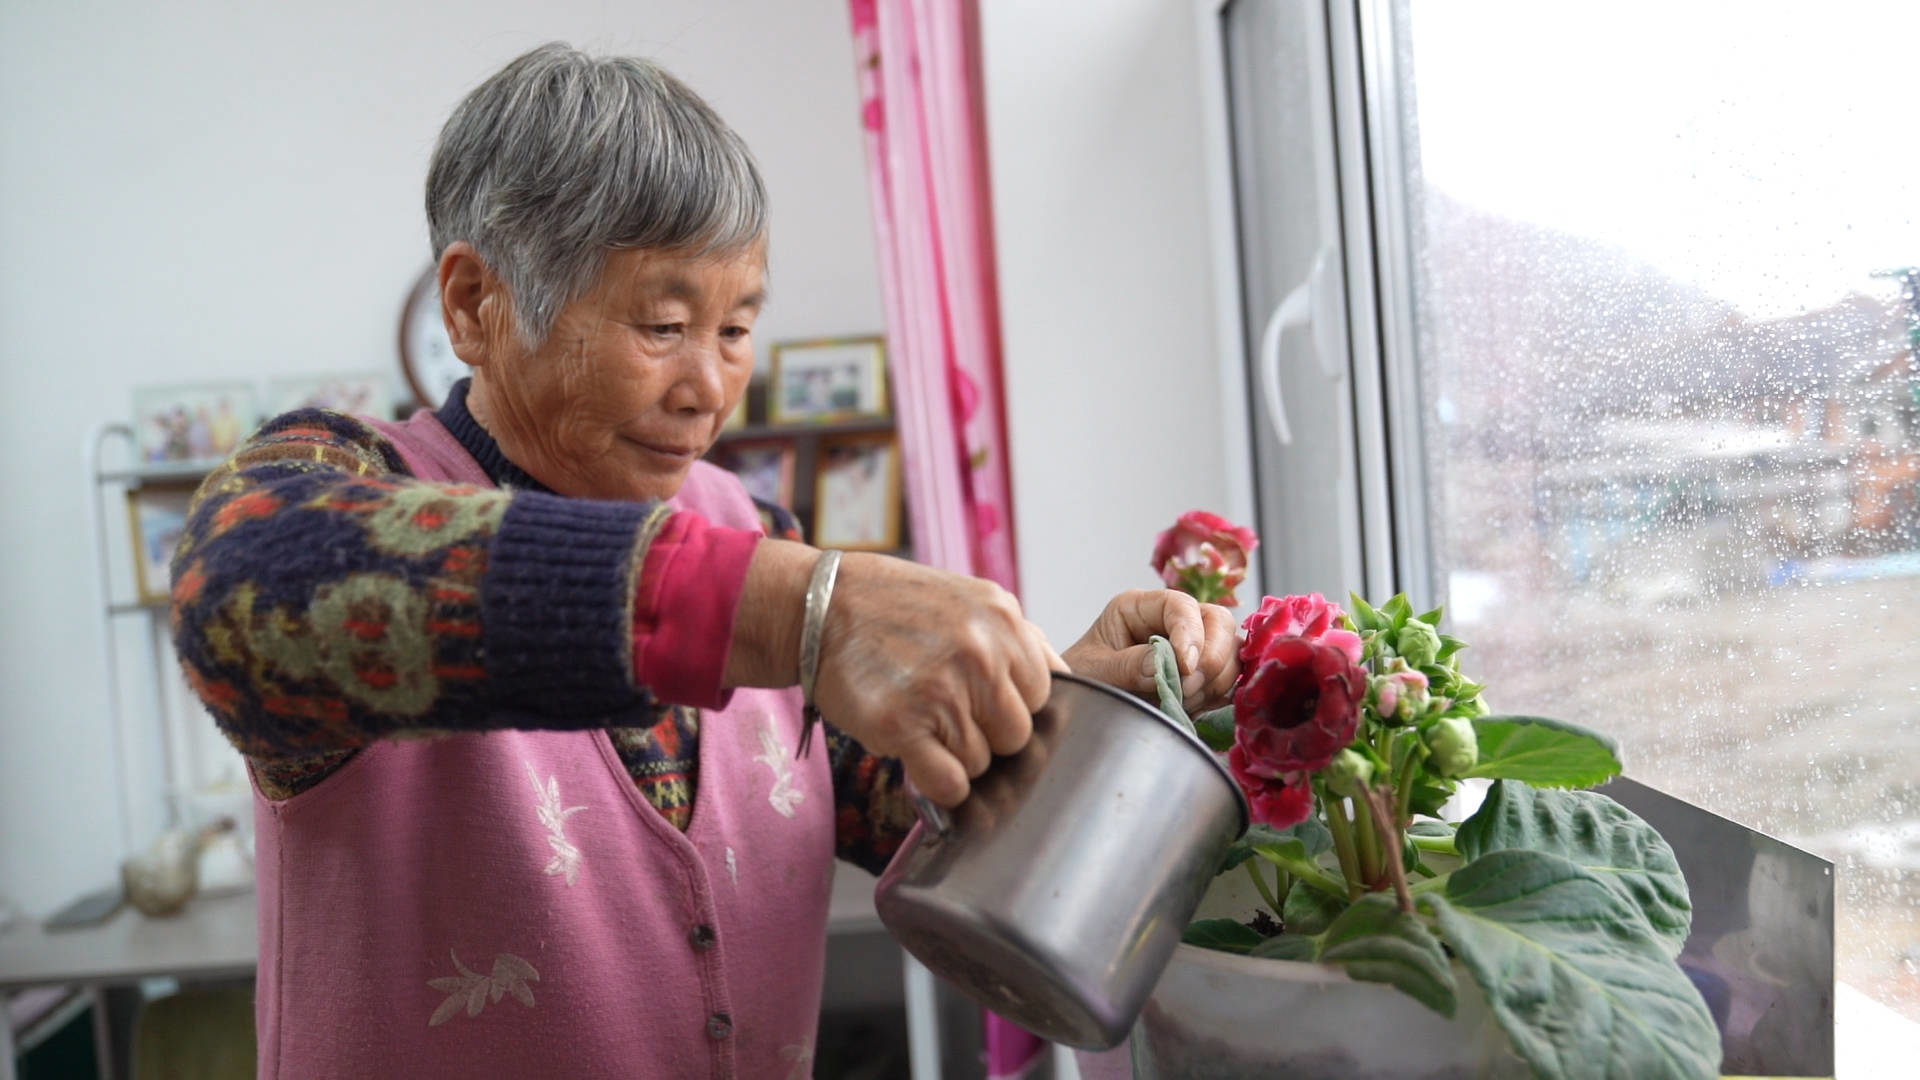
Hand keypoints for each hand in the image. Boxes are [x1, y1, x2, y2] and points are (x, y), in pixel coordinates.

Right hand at [727, 540, 1065, 807]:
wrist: (820, 607)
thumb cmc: (896, 606)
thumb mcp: (972, 599)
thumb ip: (1018, 641)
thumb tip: (1062, 685)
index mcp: (1005, 622)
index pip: (1044, 698)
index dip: (1012, 707)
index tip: (984, 703)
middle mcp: (980, 656)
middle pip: (1016, 737)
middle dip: (987, 737)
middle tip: (950, 718)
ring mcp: (942, 692)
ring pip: (981, 765)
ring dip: (953, 757)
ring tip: (922, 724)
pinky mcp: (901, 726)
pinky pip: (949, 784)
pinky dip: (936, 782)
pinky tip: (917, 756)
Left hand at [1062, 589, 1239, 713]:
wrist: (1077, 708)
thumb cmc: (1079, 681)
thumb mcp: (1094, 672)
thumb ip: (1128, 666)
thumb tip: (1166, 665)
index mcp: (1138, 607)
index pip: (1180, 605)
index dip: (1190, 634)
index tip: (1185, 668)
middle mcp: (1169, 621)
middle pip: (1218, 622)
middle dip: (1211, 658)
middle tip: (1187, 690)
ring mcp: (1190, 646)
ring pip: (1231, 651)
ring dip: (1215, 680)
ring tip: (1182, 702)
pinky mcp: (1201, 675)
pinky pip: (1229, 679)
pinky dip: (1218, 695)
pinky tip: (1193, 709)